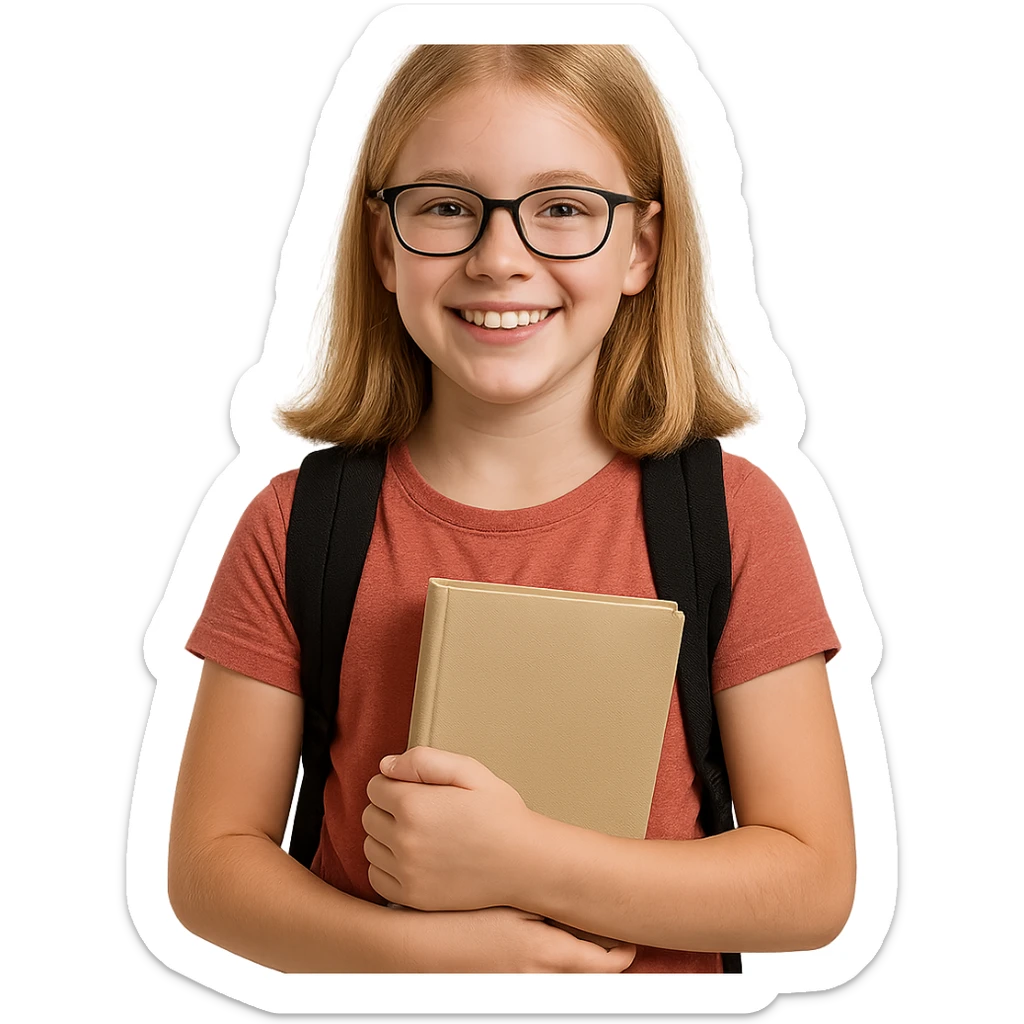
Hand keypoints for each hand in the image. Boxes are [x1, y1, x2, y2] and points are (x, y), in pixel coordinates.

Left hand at [362, 746, 536, 911]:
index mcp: (414, 804)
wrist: (525, 863)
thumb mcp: (470, 771)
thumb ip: (424, 761)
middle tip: (420, 811)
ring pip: (370, 846)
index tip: (416, 789)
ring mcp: (406, 872)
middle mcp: (404, 839)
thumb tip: (385, 766)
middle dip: (388, 808)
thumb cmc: (501, 813)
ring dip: (385, 838)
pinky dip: (387, 867)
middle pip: (369, 816)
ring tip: (419, 834)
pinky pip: (376, 877)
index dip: (394, 783)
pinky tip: (413, 859)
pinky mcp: (412, 897)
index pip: (375, 786)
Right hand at [396, 904, 636, 972]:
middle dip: (603, 964)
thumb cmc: (460, 918)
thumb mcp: (509, 903)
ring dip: (576, 969)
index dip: (623, 955)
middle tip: (613, 942)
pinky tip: (542, 953)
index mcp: (548, 955)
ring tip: (582, 945)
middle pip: (588, 979)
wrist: (416, 950)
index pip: (604, 965)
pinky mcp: (502, 993)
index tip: (631, 944)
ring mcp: (520, 991)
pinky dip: (550, 974)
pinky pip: (539, 985)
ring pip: (566, 983)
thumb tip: (581, 902)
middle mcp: (540, 981)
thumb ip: (547, 904)